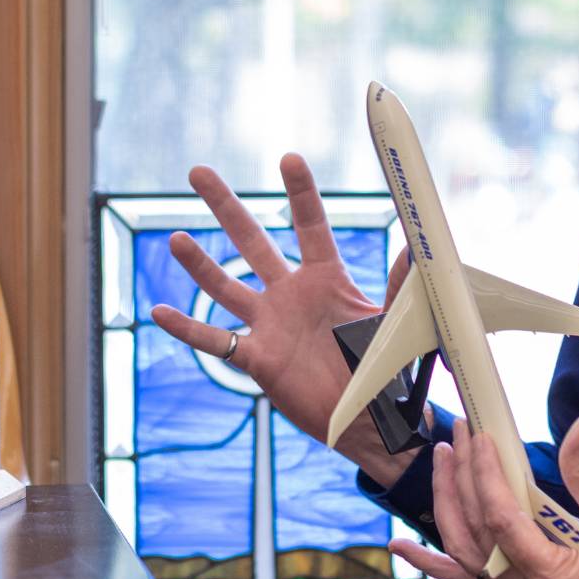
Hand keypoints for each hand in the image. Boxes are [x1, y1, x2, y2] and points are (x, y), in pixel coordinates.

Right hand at [150, 154, 418, 484]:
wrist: (372, 420)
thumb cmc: (388, 369)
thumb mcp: (397, 322)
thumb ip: (402, 284)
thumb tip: (419, 247)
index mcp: (327, 279)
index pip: (310, 225)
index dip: (300, 192)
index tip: (288, 158)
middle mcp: (292, 294)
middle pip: (252, 241)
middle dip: (226, 206)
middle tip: (198, 172)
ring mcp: (270, 324)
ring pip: (226, 285)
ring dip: (200, 263)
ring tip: (175, 237)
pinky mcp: (259, 358)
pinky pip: (216, 341)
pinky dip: (187, 328)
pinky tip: (159, 312)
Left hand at [390, 416, 578, 578]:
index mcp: (550, 574)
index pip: (500, 519)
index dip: (485, 475)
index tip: (481, 438)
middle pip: (472, 531)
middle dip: (461, 478)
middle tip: (460, 433)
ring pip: (462, 552)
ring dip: (446, 504)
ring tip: (442, 460)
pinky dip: (433, 562)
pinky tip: (403, 546)